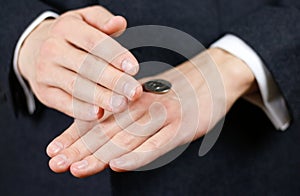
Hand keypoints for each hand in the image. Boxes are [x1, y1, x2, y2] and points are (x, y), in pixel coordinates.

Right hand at [18, 6, 141, 119]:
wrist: (35, 50)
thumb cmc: (71, 37)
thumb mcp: (85, 20)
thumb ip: (103, 20)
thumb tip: (119, 23)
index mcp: (66, 28)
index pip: (94, 42)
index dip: (115, 56)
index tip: (134, 68)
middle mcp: (52, 49)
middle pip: (87, 66)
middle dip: (114, 80)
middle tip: (133, 91)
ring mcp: (45, 72)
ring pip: (76, 86)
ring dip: (101, 97)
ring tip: (121, 104)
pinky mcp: (44, 93)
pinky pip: (64, 103)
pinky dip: (82, 110)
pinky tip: (99, 114)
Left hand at [46, 48, 256, 176]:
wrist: (212, 77)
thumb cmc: (174, 94)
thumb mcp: (146, 98)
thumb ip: (125, 113)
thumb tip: (99, 130)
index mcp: (130, 98)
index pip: (98, 117)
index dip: (73, 134)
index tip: (52, 150)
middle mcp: (141, 104)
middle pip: (106, 129)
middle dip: (79, 148)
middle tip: (56, 164)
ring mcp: (161, 115)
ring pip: (126, 137)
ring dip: (100, 154)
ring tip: (77, 168)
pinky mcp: (181, 126)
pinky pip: (157, 144)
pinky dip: (138, 156)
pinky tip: (119, 165)